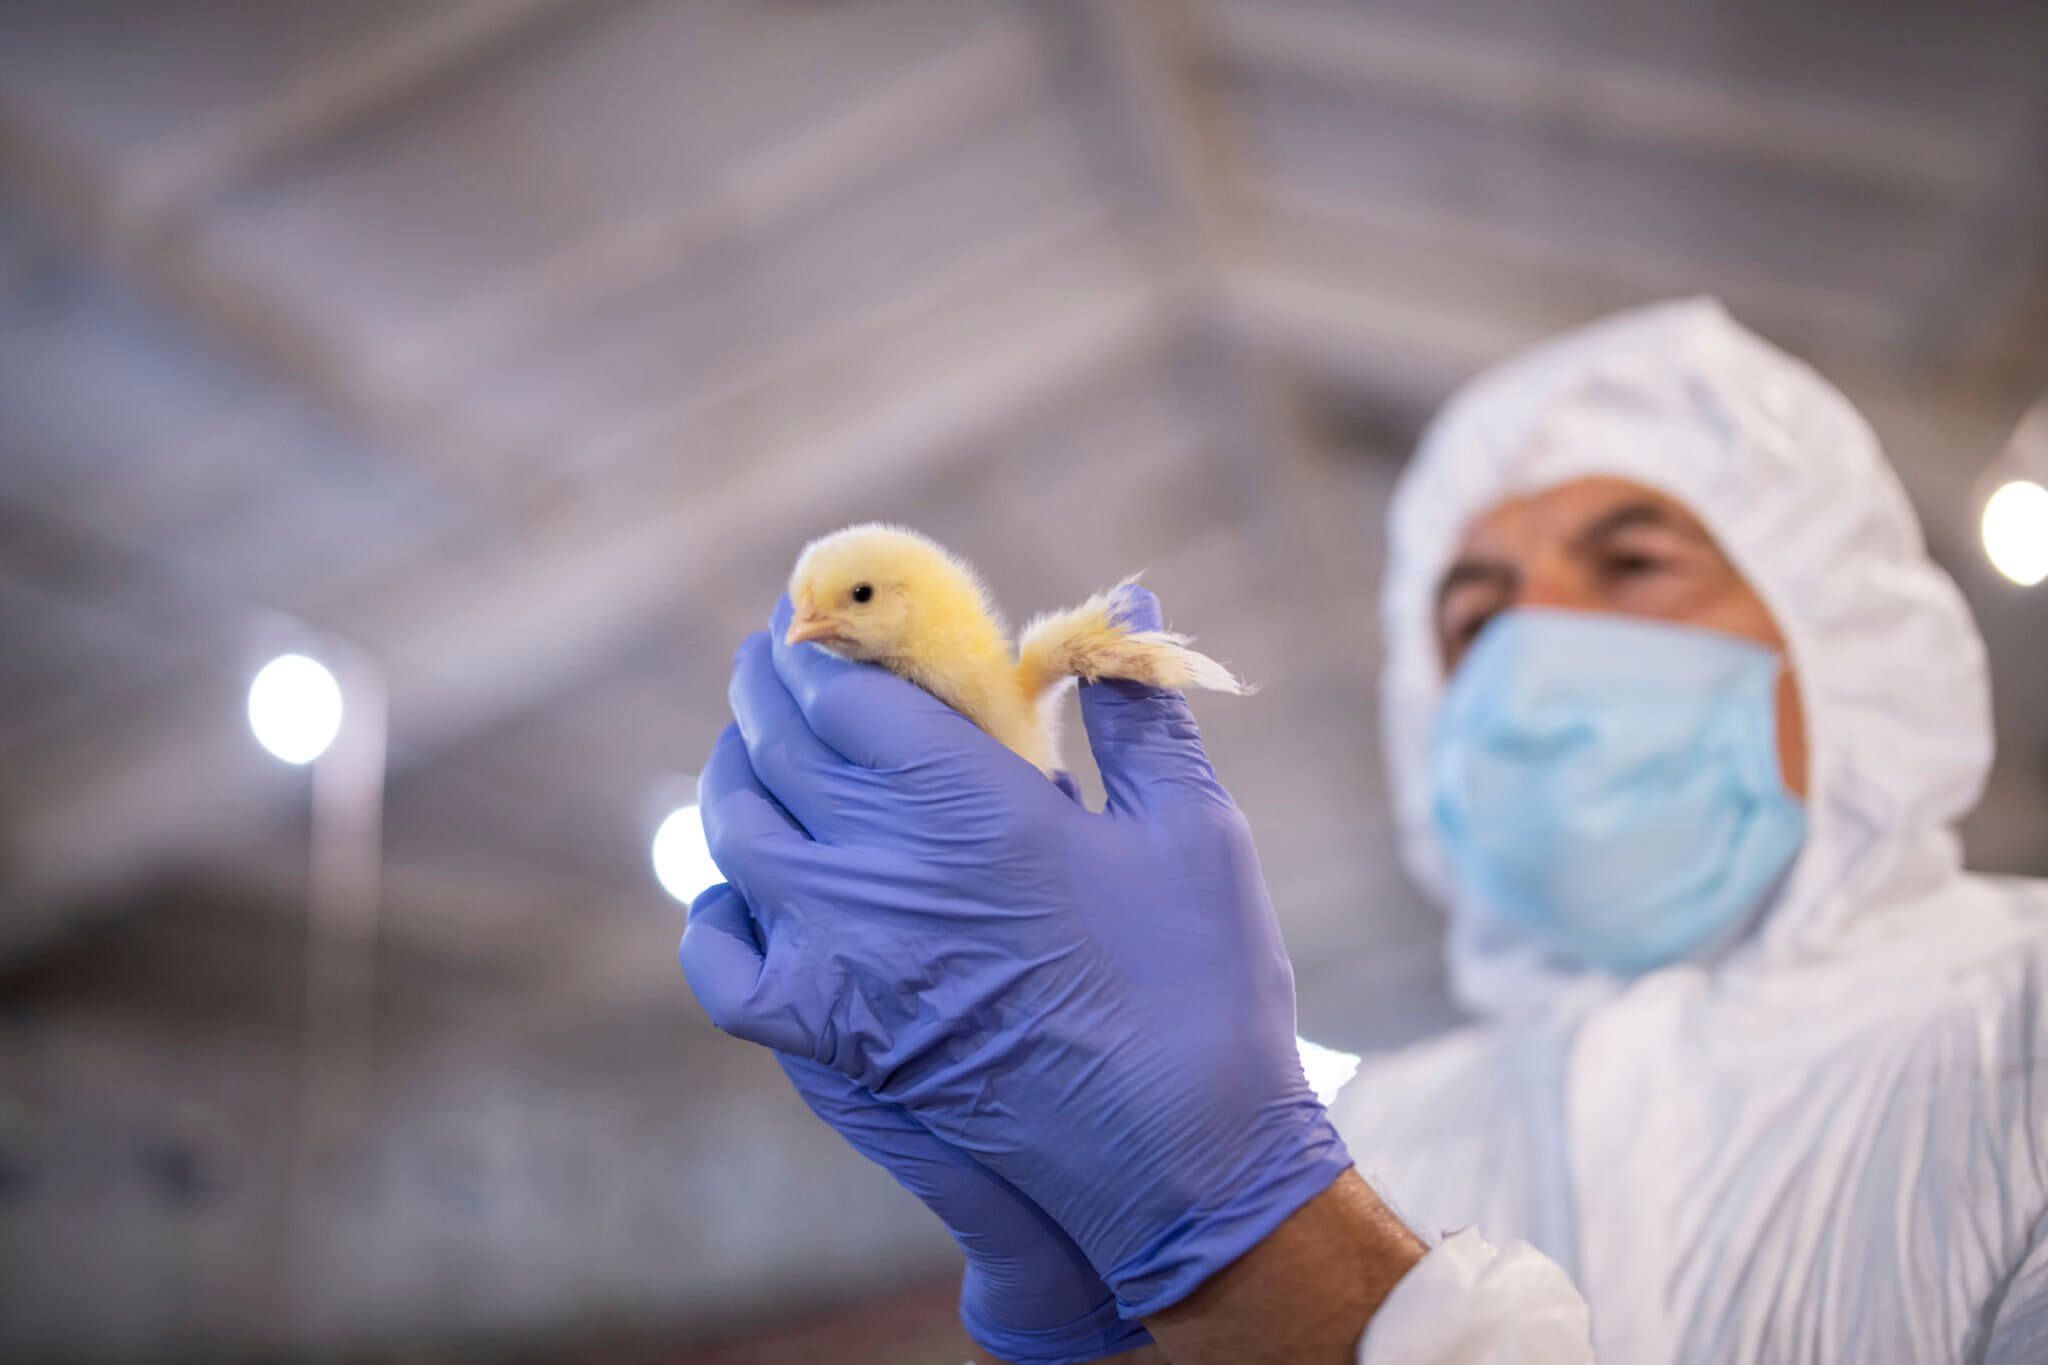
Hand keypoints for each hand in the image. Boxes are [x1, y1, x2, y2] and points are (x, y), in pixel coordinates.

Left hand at [682, 588, 1350, 1316]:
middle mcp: (879, 868)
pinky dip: (720, 914)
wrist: (1181, 1162)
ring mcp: (841, 958)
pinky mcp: (831, 1039)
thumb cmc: (1203, 982)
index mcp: (966, 802)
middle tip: (780, 649)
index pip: (845, 688)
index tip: (827, 609)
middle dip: (769, 681)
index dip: (825, 636)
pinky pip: (725, 965)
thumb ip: (1140, 707)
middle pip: (775, 742)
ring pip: (737, 834)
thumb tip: (1129, 603)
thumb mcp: (1193, 825)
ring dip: (735, 771)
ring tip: (755, 742)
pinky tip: (744, 889)